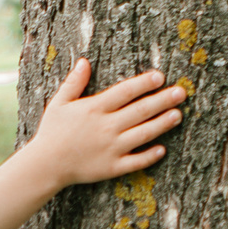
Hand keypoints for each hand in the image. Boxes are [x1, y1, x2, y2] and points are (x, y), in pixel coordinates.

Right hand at [27, 60, 184, 187]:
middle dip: (163, 100)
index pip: (125, 92)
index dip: (143, 83)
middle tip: (181, 92)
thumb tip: (84, 61)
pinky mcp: (112, 167)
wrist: (46, 165)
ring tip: (178, 115)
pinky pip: (136, 162)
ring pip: (143, 134)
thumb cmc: (52, 132)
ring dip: (162, 124)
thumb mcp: (59, 103)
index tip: (160, 77)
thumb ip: (74, 83)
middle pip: (140, 110)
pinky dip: (149, 156)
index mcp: (94, 108)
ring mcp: (111, 148)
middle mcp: (106, 127)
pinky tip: (162, 149)